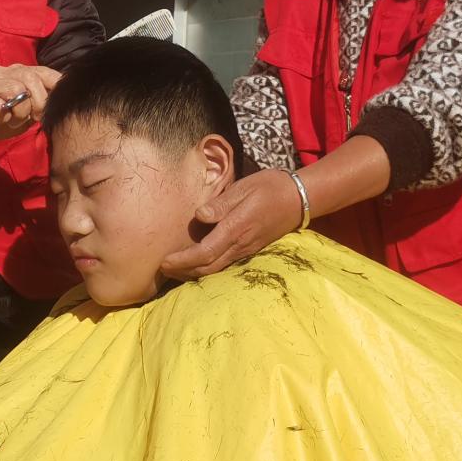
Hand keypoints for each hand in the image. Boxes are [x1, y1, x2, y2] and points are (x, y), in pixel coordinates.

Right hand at [0, 64, 61, 155]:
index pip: (41, 70)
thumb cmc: (3, 121)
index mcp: (16, 72)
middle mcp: (1, 72)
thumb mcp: (28, 111)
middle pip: (30, 78)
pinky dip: (4, 116)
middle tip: (35, 118)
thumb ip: (40, 101)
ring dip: (20, 112)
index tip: (61, 99)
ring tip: (15, 121)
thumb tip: (61, 97)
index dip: (55, 83)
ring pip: (15, 90)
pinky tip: (1, 120)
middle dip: (39, 101)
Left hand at [158, 168, 305, 280]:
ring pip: (216, 270)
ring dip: (193, 272)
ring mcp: (246, 250)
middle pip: (207, 268)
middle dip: (183, 271)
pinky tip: (196, 264)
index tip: (165, 261)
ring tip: (174, 269)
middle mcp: (241, 245)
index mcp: (236, 229)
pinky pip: (224, 265)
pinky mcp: (250, 250)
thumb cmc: (270, 188)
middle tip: (162, 268)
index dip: (183, 260)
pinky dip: (206, 268)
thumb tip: (199, 215)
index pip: (205, 252)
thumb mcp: (244, 188)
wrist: (299, 199)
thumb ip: (221, 204)